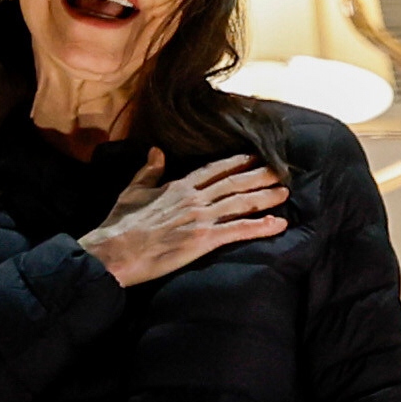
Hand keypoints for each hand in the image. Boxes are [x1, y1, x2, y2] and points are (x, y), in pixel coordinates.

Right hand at [85, 148, 287, 288]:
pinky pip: (238, 231)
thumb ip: (148, 171)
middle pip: (234, 183)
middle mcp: (194, 199)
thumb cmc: (121, 224)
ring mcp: (200, 218)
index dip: (237, 162)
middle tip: (281, 169)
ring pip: (240, 203)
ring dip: (265, 197)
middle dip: (260, 175)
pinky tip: (278, 225)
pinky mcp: (203, 240)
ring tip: (285, 192)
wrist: (115, 250)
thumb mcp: (133, 191)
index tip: (255, 156)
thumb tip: (156, 151)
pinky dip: (260, 227)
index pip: (214, 170)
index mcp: (179, 187)